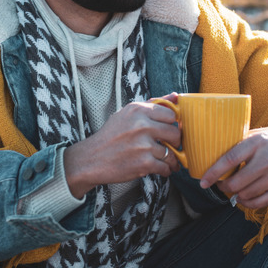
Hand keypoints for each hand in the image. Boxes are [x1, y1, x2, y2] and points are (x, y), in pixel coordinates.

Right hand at [64, 93, 180, 197]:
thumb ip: (152, 105)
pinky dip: (165, 170)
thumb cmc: (111, 136)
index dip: (171, 124)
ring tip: (167, 161)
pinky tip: (160, 169)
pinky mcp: (144, 163)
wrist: (91, 159)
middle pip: (175, 133)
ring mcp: (143, 145)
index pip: (170, 114)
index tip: (168, 130)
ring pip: (171, 153)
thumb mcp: (127, 114)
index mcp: (137, 110)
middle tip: (170, 146)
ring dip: (171, 160)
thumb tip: (176, 96)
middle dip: (175, 142)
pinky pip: (165, 167)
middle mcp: (141, 125)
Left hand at [199, 120, 267, 209]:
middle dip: (223, 186)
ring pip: (246, 194)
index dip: (213, 172)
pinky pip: (260, 202)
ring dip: (236, 194)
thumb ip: (241, 143)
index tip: (203, 181)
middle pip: (235, 182)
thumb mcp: (260, 133)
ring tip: (234, 189)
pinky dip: (248, 203)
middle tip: (221, 184)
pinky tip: (245, 198)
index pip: (229, 160)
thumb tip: (216, 153)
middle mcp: (267, 160)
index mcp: (257, 142)